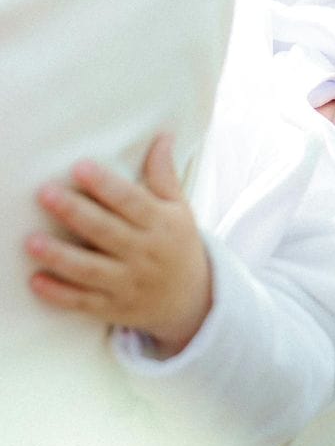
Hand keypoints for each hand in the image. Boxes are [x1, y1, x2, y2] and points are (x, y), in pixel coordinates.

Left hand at [26, 134, 210, 357]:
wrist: (192, 298)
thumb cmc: (178, 244)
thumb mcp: (179, 208)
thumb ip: (164, 175)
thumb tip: (162, 137)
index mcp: (161, 224)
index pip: (131, 201)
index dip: (105, 185)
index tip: (81, 168)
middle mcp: (144, 253)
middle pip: (106, 231)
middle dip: (75, 213)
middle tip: (45, 193)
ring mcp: (128, 283)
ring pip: (90, 269)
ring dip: (60, 256)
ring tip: (32, 241)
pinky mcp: (113, 307)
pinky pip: (83, 302)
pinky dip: (59, 294)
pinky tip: (36, 281)